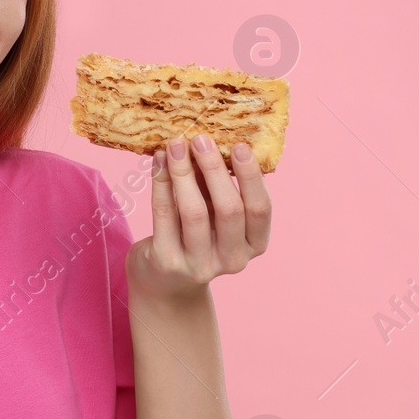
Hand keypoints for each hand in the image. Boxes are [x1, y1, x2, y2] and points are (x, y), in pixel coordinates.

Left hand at [126, 133, 271, 302]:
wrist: (163, 279)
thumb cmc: (195, 235)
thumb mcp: (215, 214)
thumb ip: (217, 186)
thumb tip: (211, 141)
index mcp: (254, 245)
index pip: (260, 209)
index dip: (251, 177)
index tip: (239, 145)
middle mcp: (232, 259)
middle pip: (230, 209)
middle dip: (215, 169)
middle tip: (201, 139)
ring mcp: (200, 264)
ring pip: (194, 212)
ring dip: (184, 173)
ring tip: (175, 145)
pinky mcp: (168, 261)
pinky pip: (164, 215)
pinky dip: (161, 183)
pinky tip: (158, 161)